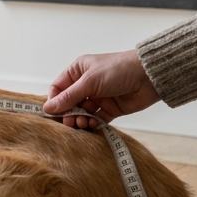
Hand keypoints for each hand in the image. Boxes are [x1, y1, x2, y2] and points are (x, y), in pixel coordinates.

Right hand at [42, 50, 160, 129]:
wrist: (149, 77)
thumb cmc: (118, 70)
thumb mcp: (89, 82)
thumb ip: (69, 97)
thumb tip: (48, 108)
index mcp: (78, 71)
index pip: (58, 88)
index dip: (54, 101)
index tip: (54, 113)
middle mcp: (86, 84)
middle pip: (69, 103)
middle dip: (68, 113)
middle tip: (70, 122)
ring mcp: (98, 97)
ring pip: (82, 113)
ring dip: (80, 119)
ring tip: (83, 123)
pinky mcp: (110, 108)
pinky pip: (96, 119)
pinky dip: (93, 124)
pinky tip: (93, 125)